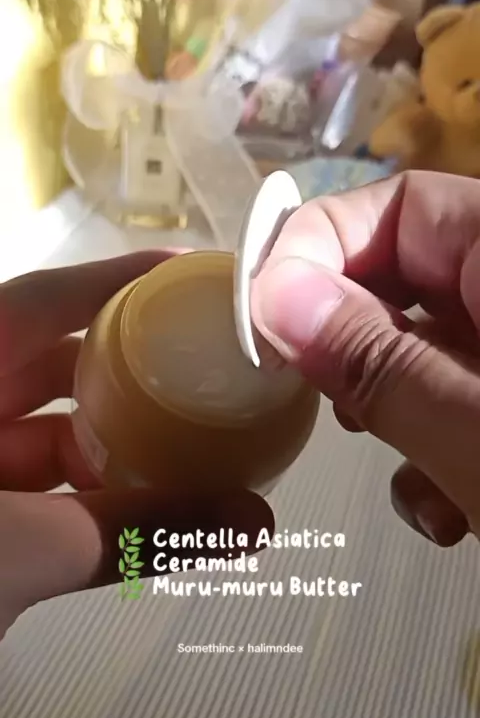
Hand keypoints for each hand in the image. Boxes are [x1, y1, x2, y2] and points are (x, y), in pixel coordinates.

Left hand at [0, 253, 272, 640]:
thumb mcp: (19, 547)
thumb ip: (134, 531)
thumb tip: (253, 521)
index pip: (42, 301)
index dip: (119, 281)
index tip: (195, 274)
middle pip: (53, 362)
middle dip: (133, 365)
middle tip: (208, 361)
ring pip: (43, 429)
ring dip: (113, 436)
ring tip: (191, 438)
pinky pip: (30, 481)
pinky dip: (82, 488)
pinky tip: (137, 498)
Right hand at [251, 170, 479, 547]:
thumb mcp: (476, 434)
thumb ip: (377, 362)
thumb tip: (271, 295)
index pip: (403, 204)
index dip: (319, 248)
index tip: (257, 321)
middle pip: (408, 278)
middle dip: (348, 340)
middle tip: (319, 395)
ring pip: (428, 348)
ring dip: (391, 408)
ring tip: (391, 460)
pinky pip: (462, 399)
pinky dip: (438, 450)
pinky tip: (448, 513)